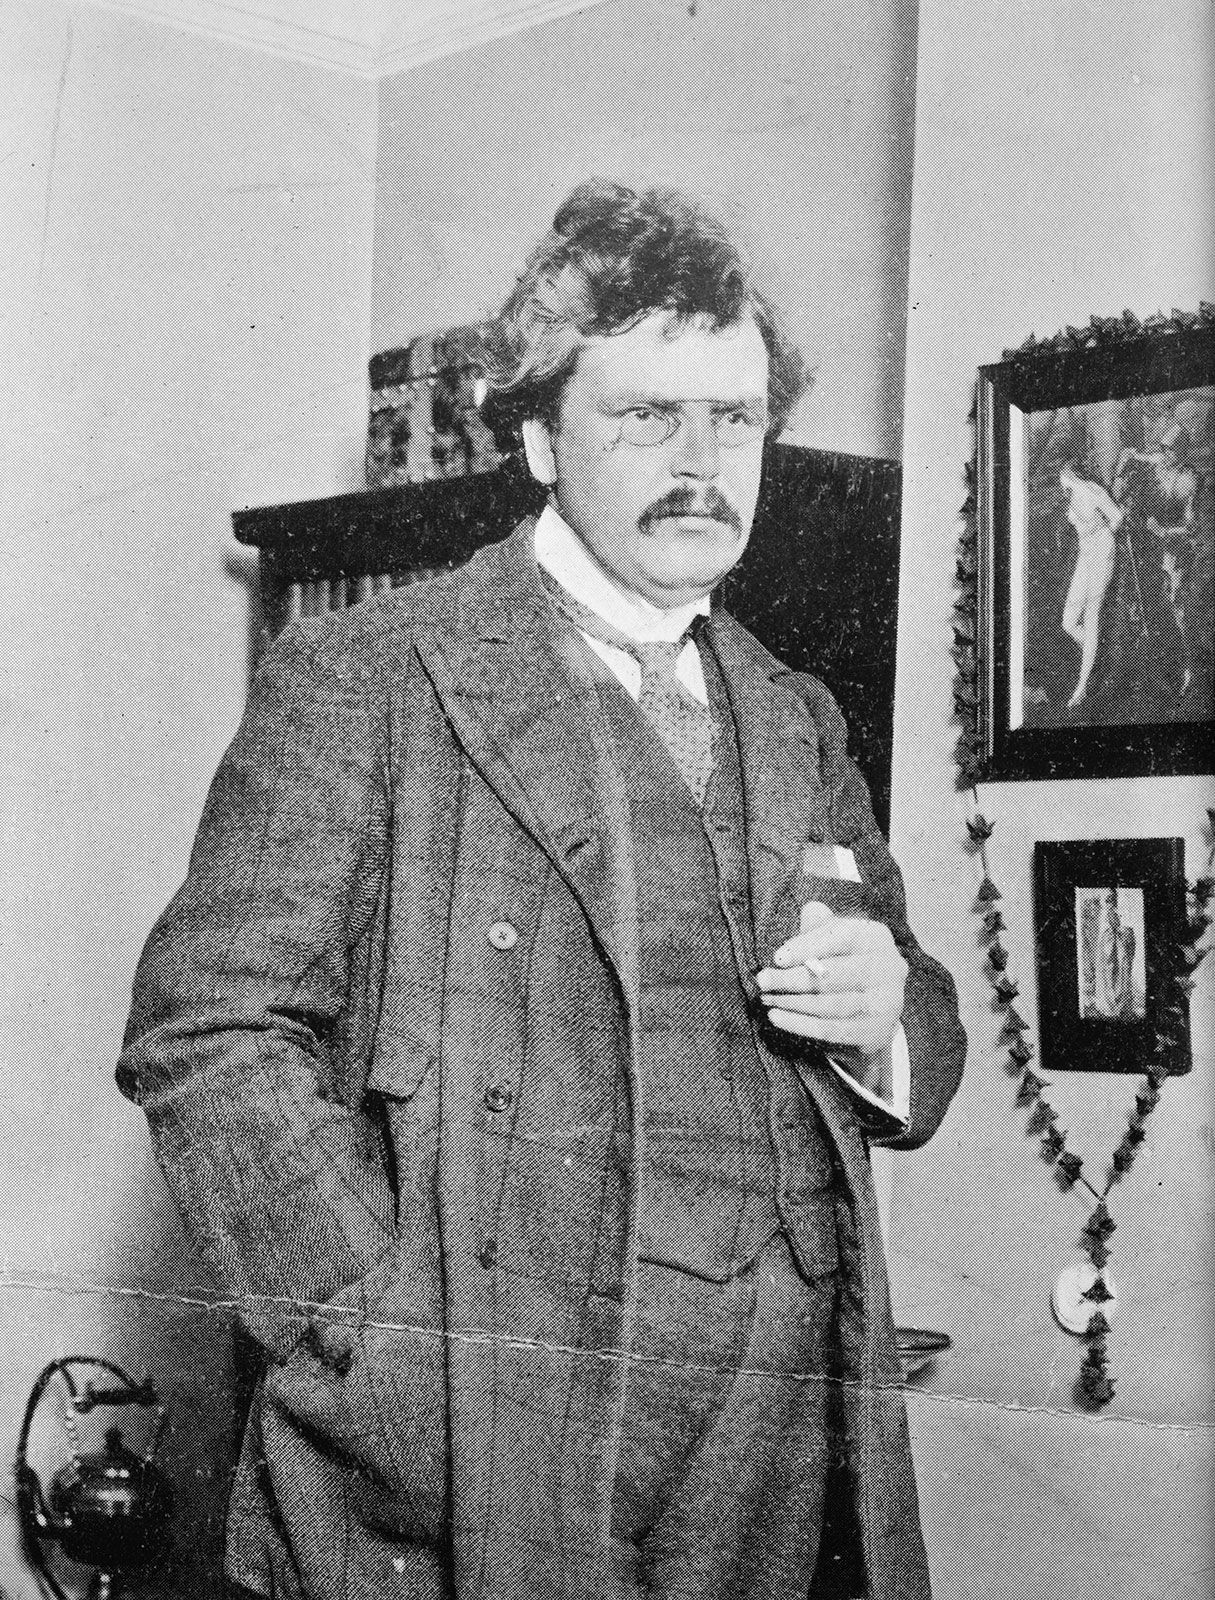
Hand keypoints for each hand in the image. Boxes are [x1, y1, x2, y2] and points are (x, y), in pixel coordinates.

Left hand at [755, 902, 906, 1060]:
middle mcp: (889, 968)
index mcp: (876, 937)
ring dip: (793, 1003)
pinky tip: (778, 1018)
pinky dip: (801, 1025)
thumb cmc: (844, 961)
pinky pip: (832, 1030)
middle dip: (793, 979)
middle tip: (762, 982)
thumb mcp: (834, 937)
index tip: (777, 958)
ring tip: (766, 1000)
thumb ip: (820, 925)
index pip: (841, 937)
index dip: (807, 947)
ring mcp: (887, 1002)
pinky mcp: (877, 1030)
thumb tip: (810, 912)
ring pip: (831, 1005)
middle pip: (834, 974)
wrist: (873, 1004)